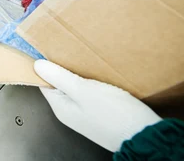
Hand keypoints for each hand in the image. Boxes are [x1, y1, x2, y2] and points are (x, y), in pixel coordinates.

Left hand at [34, 60, 161, 151]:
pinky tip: (98, 72)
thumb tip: (38, 66)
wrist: (145, 136)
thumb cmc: (115, 116)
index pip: (44, 82)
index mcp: (61, 107)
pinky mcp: (101, 112)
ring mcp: (86, 112)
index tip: (48, 48)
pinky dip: (92, 81)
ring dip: (79, 73)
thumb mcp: (84, 91)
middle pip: (59, 83)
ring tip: (83, 57)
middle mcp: (70, 111)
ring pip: (76, 87)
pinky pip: (90, 92)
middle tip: (68, 48)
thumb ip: (60, 78)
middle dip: (63, 67)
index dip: (45, 65)